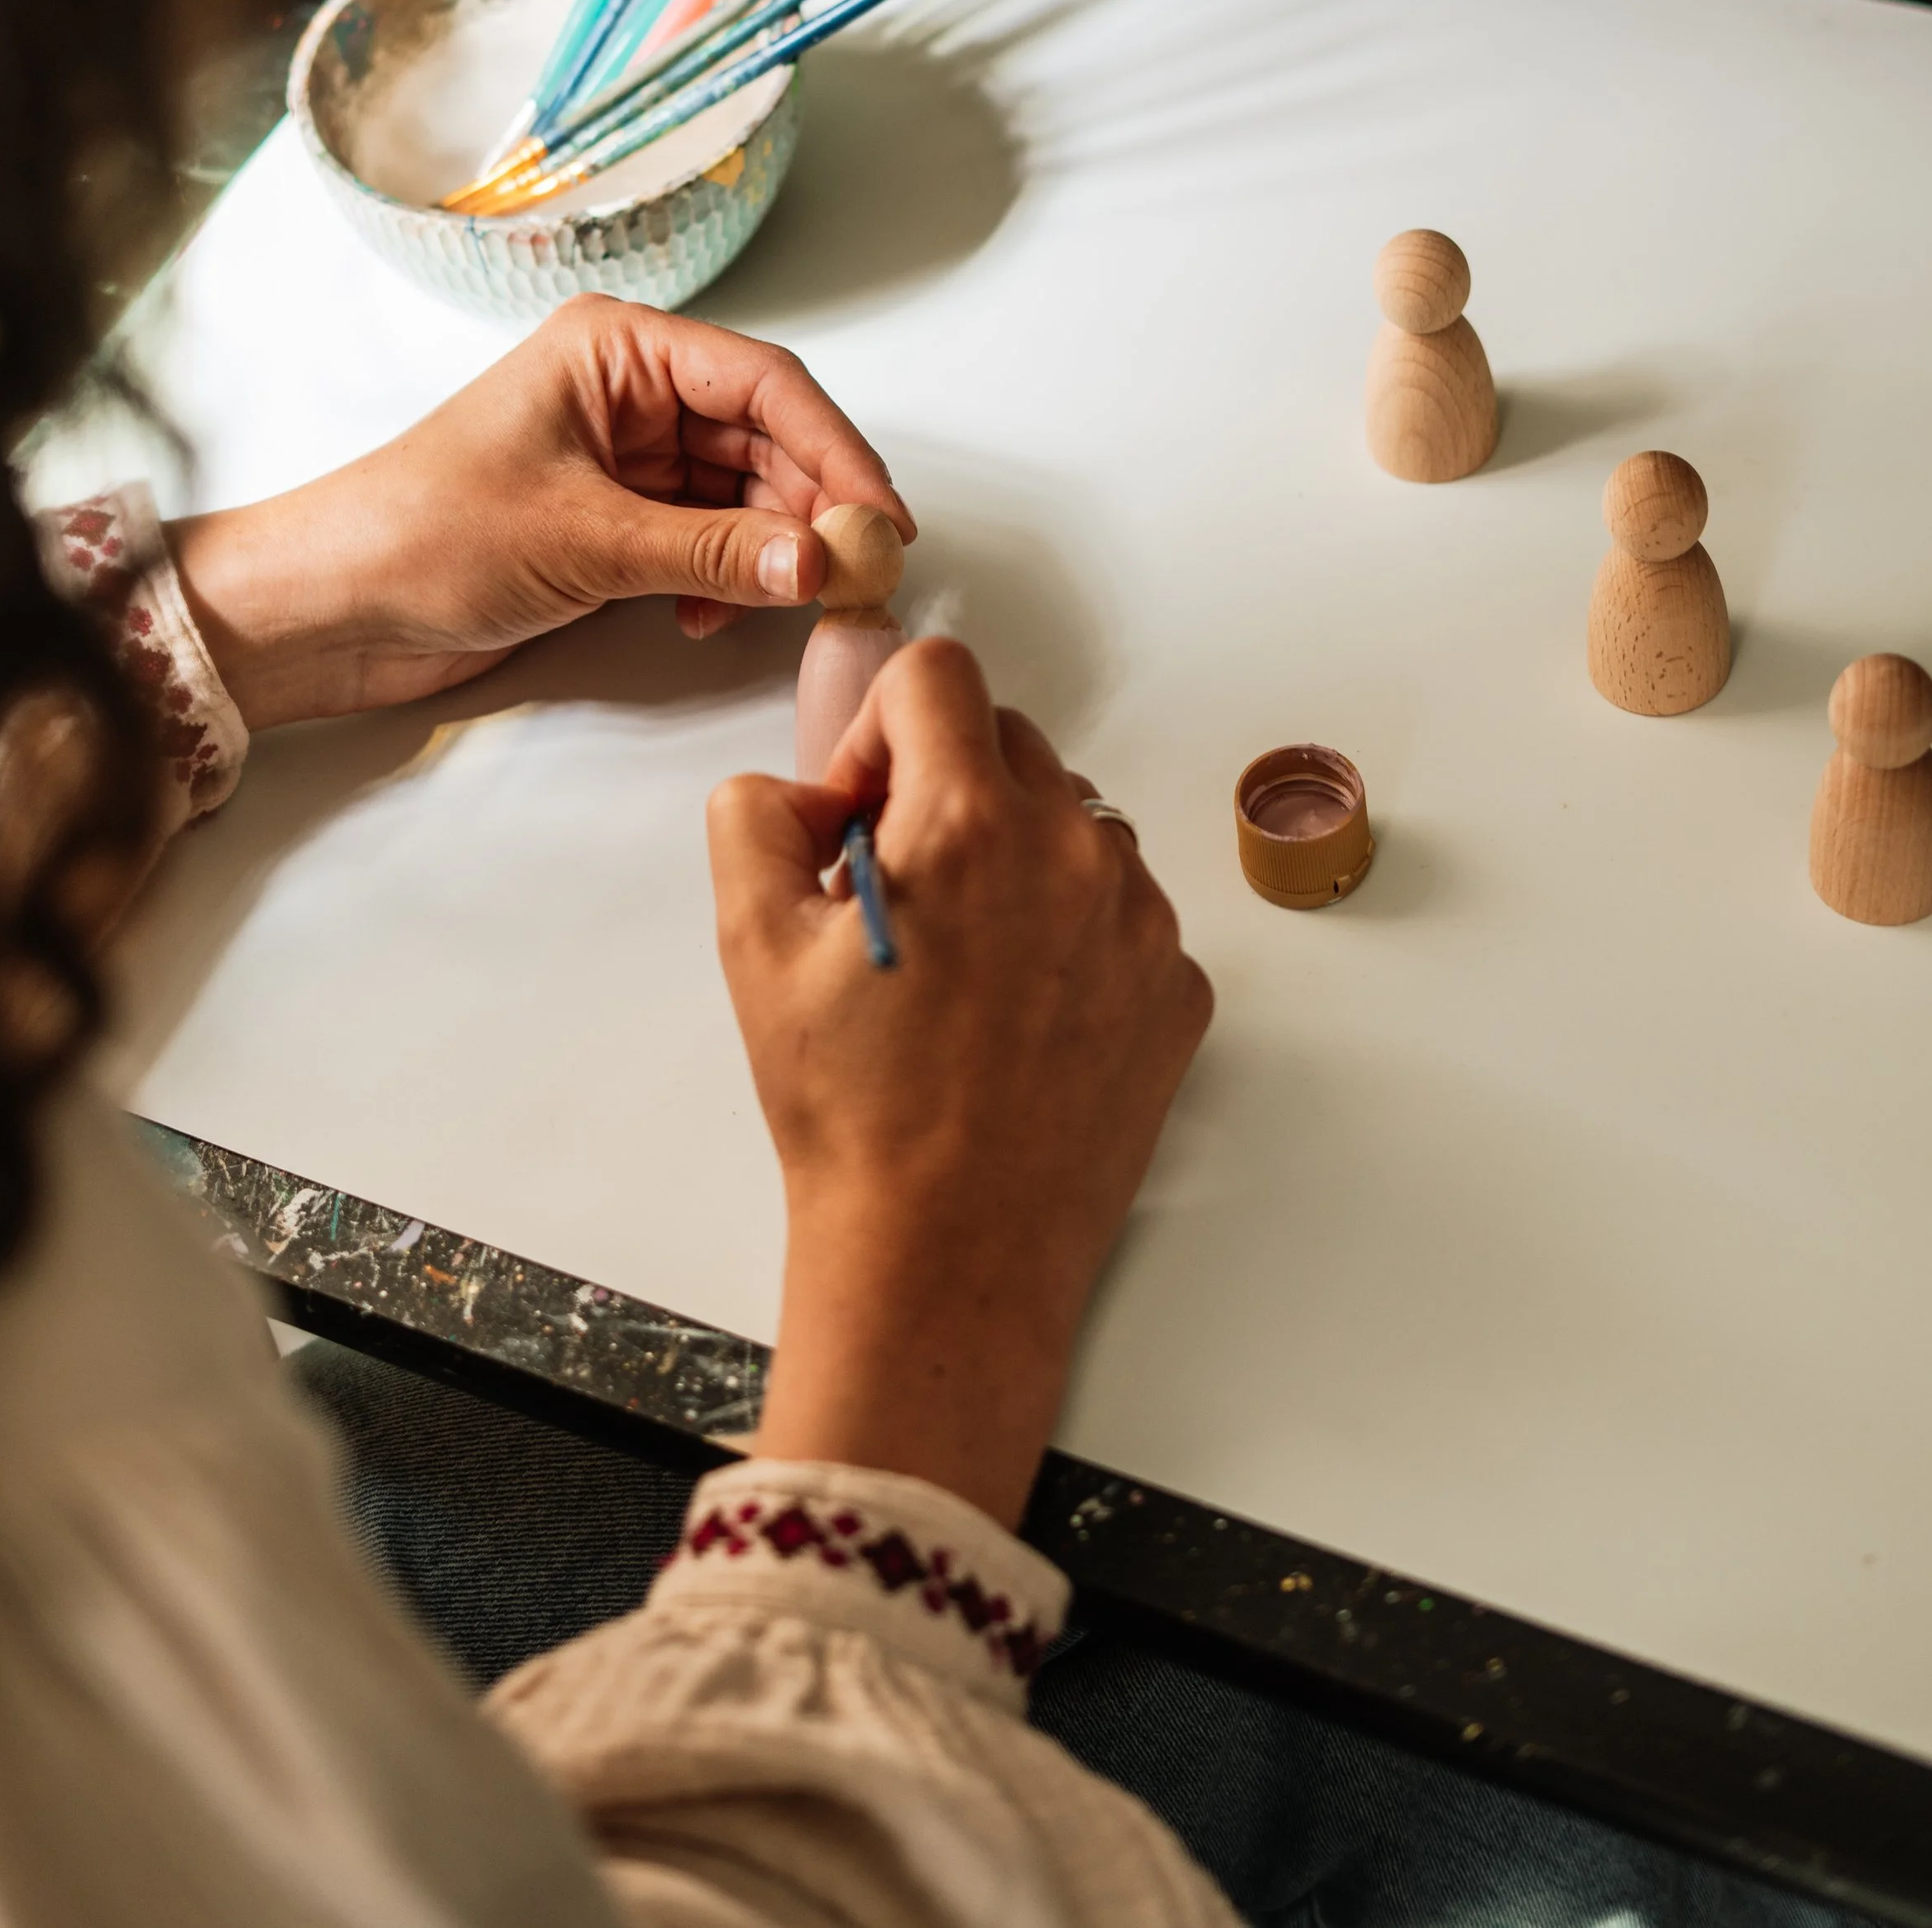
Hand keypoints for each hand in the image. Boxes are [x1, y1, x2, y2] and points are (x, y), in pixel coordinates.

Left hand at [168, 296, 913, 730]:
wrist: (330, 607)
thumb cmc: (425, 534)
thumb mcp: (585, 541)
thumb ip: (713, 554)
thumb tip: (821, 563)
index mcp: (615, 347)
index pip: (763, 382)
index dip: (836, 448)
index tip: (881, 518)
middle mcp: (626, 389)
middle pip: (765, 436)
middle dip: (813, 505)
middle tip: (860, 572)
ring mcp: (621, 457)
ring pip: (742, 493)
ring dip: (771, 550)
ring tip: (794, 602)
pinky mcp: (611, 521)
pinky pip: (705, 539)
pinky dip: (725, 578)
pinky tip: (708, 615)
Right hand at [710, 640, 1211, 1528]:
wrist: (946, 1257)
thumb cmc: (853, 1112)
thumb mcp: (751, 947)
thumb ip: (756, 818)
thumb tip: (800, 792)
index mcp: (973, 822)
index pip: (936, 675)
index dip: (878, 730)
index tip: (860, 817)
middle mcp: (1077, 852)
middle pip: (1008, 742)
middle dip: (942, 787)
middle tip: (894, 894)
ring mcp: (1143, 924)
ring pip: (1072, 825)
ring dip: (1012, 857)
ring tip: (957, 963)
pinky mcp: (1180, 992)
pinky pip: (1120, 912)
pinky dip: (1068, 934)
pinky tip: (1013, 1016)